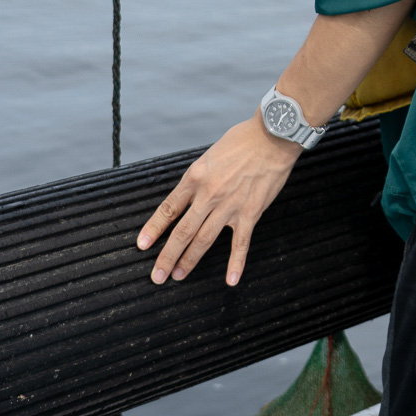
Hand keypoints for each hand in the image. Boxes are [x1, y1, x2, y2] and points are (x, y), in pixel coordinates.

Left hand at [136, 116, 301, 285]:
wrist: (273, 136)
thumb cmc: (242, 141)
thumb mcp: (209, 156)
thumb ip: (199, 179)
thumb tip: (190, 199)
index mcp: (195, 177)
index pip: (168, 209)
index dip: (153, 229)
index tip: (142, 245)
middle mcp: (208, 194)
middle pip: (182, 231)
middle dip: (167, 256)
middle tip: (157, 275)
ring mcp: (229, 205)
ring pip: (204, 240)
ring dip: (189, 260)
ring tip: (178, 275)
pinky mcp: (250, 212)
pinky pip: (240, 243)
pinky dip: (236, 263)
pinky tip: (231, 280)